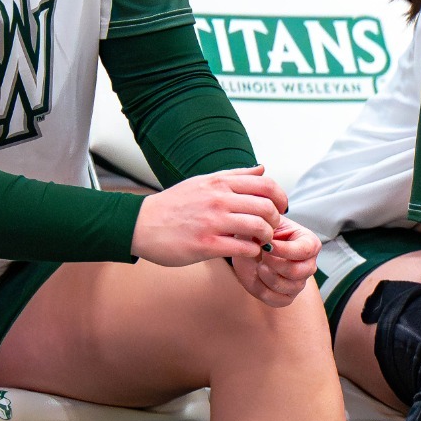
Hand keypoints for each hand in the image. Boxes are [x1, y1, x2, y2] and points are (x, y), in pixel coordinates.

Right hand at [132, 166, 288, 266]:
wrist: (140, 224)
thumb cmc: (173, 204)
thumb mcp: (203, 182)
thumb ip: (234, 176)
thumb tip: (262, 168)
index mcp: (219, 183)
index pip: (266, 184)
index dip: (281, 198)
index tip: (281, 208)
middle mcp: (218, 199)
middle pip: (267, 207)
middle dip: (275, 220)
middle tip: (271, 228)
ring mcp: (212, 222)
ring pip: (259, 227)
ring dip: (266, 237)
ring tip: (260, 241)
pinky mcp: (206, 245)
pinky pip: (243, 247)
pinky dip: (253, 251)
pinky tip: (248, 251)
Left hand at [227, 218, 319, 306]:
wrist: (248, 250)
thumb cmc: (259, 234)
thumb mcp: (263, 222)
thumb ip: (269, 222)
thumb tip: (272, 228)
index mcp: (309, 243)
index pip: (306, 250)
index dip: (284, 250)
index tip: (266, 245)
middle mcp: (308, 264)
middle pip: (298, 272)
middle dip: (274, 264)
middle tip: (261, 255)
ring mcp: (299, 282)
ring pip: (288, 286)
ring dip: (266, 276)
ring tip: (259, 265)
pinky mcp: (286, 296)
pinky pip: (278, 300)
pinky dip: (262, 290)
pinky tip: (257, 277)